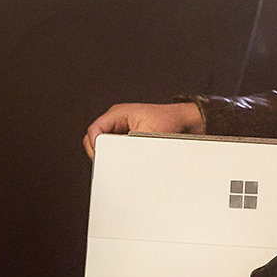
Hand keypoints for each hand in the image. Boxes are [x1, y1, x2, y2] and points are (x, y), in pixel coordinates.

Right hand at [82, 101, 205, 156]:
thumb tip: (119, 159)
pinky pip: (113, 147)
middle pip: (95, 138)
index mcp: (118, 113)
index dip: (95, 145)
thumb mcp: (148, 136)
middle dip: (101, 151)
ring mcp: (120, 127)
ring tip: (121, 160)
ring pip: (103, 144)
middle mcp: (116, 119)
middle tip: (111, 163)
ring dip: (109, 154)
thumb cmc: (168, 122)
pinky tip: (126, 159)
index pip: (94, 130)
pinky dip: (116, 155)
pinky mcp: (125, 136)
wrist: (182, 122)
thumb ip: (130, 146)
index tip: (102, 158)